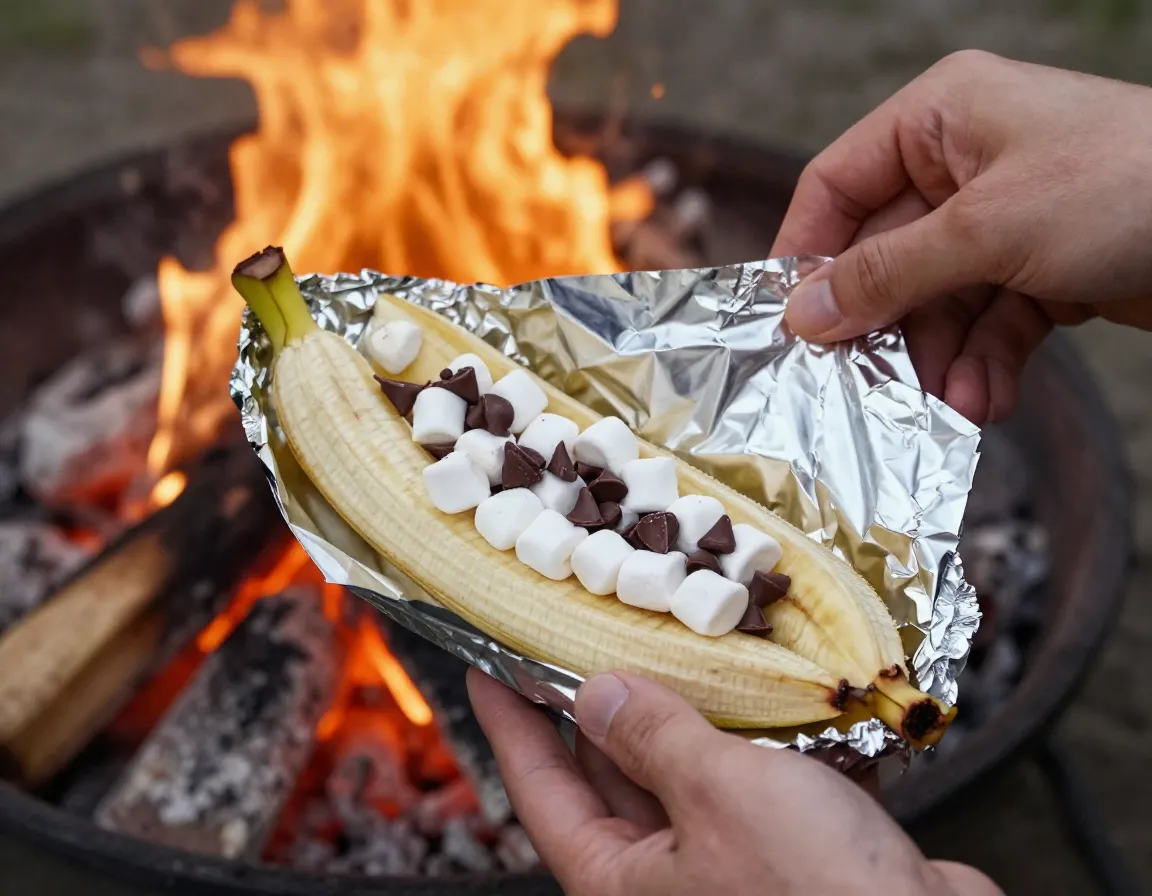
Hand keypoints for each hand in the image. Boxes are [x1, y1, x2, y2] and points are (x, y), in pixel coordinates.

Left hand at [467, 668, 1000, 894]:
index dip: (509, 722)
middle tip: (586, 630)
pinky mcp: (791, 852)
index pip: (539, 788)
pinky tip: (768, 688)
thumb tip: (595, 695)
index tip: (486, 667)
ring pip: (688, 770)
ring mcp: (729, 863)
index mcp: (622, 878)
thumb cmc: (818, 892)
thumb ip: (653, 736)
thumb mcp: (717, 793)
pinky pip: (756, 780)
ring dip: (690, 710)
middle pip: (610, 772)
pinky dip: (760, 735)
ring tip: (676, 641)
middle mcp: (666, 876)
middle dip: (601, 701)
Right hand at [772, 50, 1151, 423]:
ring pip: (935, 300)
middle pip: (884, 255)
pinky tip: (987, 401)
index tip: (783, 321)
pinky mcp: (1041, 268)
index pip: (837, 183)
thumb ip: (886, 275)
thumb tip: (803, 314)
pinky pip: (987, 321)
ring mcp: (1004, 219)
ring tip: (943, 406)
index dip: (805, 253)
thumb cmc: (1126, 186)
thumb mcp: (986, 230)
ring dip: (937, 359)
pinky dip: (984, 364)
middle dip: (883, 327)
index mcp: (941, 118)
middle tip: (856, 386)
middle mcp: (965, 164)